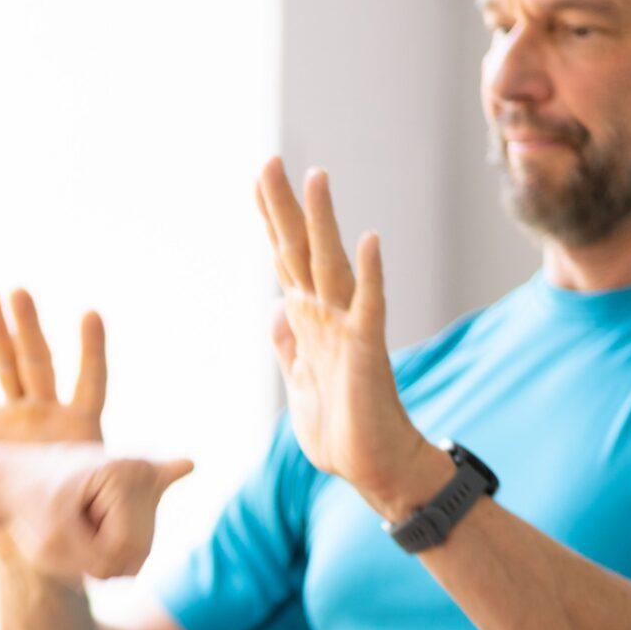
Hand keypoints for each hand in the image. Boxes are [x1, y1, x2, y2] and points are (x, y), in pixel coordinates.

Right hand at [0, 289, 125, 565]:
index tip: (90, 314)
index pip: (90, 380)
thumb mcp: (113, 491)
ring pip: (6, 366)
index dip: (91, 350)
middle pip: (39, 361)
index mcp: (82, 424)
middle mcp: (50, 410)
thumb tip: (191, 464)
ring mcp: (18, 414)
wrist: (35, 539)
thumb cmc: (79, 516)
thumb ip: (148, 475)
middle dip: (29, 327)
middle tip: (20, 291)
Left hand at [0, 445, 194, 581]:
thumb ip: (98, 560)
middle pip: (139, 551)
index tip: (65, 529)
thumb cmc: (29, 509)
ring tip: (80, 517)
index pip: (125, 549)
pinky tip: (186, 464)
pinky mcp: (135, 477)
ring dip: (107, 548)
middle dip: (101, 553)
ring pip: (140, 549)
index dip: (91, 555)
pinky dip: (170, 475)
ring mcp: (139, 471)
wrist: (11, 479)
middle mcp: (139, 468)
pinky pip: (165, 478)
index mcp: (122, 477)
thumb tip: (136, 571)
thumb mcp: (52, 547)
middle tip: (70, 524)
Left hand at [255, 159, 445, 517]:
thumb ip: (288, 346)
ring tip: (317, 177)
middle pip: (302, 250)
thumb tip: (275, 311)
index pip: (285, 260)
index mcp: (308, 322)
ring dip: (325, 223)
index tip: (257, 181)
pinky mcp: (367, 352)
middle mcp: (328, 315)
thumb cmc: (341, 429)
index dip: (270, 222)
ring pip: (333, 266)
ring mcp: (349, 329)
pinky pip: (370, 307)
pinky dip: (370, 274)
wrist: (374, 469)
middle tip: (268, 160)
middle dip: (284, 208)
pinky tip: (370, 240)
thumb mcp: (299, 383)